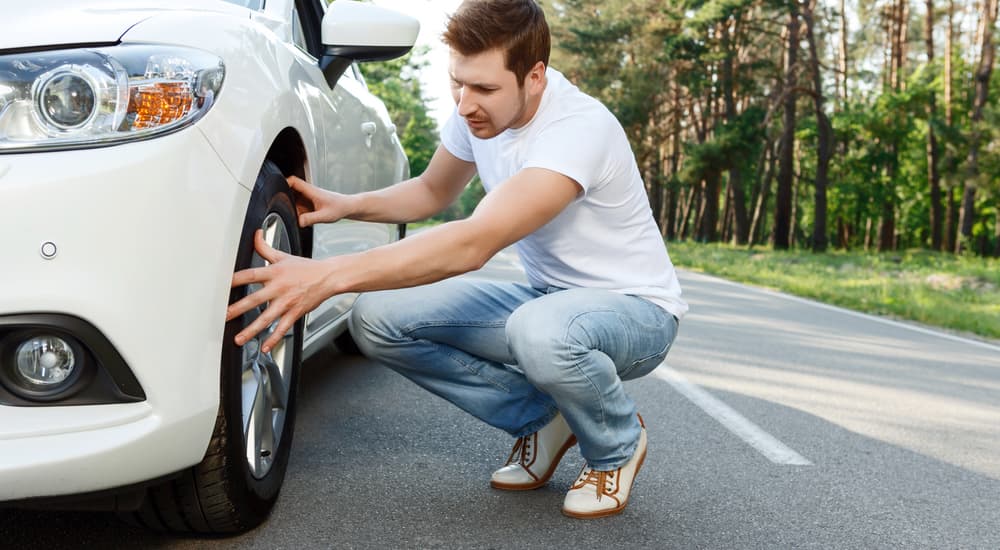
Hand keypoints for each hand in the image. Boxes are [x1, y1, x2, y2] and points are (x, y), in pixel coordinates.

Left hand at [227, 229, 334, 352]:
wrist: (328, 277)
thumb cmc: (306, 268)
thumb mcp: (284, 256)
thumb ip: (265, 248)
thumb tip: (255, 234)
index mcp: (274, 272)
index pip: (250, 275)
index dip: (235, 280)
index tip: (221, 286)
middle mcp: (279, 288)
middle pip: (255, 299)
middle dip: (238, 309)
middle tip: (223, 316)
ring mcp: (287, 302)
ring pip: (267, 318)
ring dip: (252, 330)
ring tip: (239, 338)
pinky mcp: (295, 312)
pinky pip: (283, 328)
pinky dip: (274, 338)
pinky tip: (265, 346)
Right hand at [287, 175, 350, 226]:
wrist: (347, 207)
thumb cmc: (339, 208)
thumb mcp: (325, 216)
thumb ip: (311, 219)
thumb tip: (298, 222)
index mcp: (311, 191)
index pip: (293, 181)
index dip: (284, 183)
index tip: (277, 191)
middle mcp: (308, 192)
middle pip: (290, 190)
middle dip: (284, 198)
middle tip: (282, 208)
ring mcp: (308, 198)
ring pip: (293, 199)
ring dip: (291, 206)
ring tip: (293, 215)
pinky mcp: (309, 204)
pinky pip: (298, 206)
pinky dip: (296, 211)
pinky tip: (300, 218)